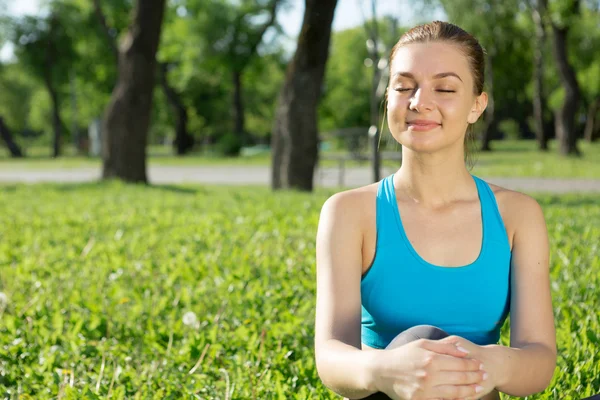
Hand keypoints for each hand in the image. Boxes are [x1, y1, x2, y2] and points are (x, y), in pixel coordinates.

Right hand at [371, 337, 487, 399]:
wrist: (381, 371)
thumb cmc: (403, 355)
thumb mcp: (422, 344)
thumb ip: (444, 346)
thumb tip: (465, 351)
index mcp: (430, 359)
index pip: (458, 363)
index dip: (472, 364)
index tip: (481, 364)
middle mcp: (429, 375)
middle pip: (459, 378)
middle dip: (475, 377)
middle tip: (486, 375)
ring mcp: (425, 390)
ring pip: (455, 393)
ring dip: (470, 390)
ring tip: (481, 388)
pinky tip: (464, 397)